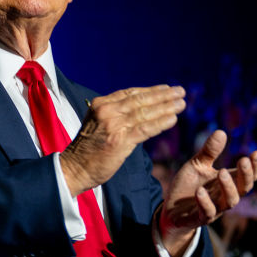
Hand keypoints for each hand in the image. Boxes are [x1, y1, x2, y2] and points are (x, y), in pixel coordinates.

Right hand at [60, 84, 185, 194]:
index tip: (165, 88)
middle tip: (180, 91)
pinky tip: (173, 119)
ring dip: (166, 107)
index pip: (130, 93)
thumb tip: (138, 110)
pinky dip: (161, 123)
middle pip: (140, 100)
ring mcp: (113, 125)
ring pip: (145, 113)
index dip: (150, 90)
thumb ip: (115, 115)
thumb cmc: (88, 148)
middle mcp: (107, 111)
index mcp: (101, 104)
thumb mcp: (97, 123)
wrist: (75, 168)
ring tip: (181, 103)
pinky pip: (145, 129)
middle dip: (163, 95)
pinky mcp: (120, 140)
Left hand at [158, 130, 256, 255]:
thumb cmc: (188, 186)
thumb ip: (209, 152)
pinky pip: (207, 213)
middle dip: (245, 175)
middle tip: (243, 160)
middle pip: (243, 188)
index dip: (254, 167)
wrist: (171, 210)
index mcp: (226, 183)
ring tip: (221, 172)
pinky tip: (200, 191)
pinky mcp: (199, 218)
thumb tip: (221, 131)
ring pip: (229, 202)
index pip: (247, 177)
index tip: (256, 153)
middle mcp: (224, 196)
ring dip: (228, 187)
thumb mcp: (197, 165)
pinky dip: (205, 202)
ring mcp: (214, 208)